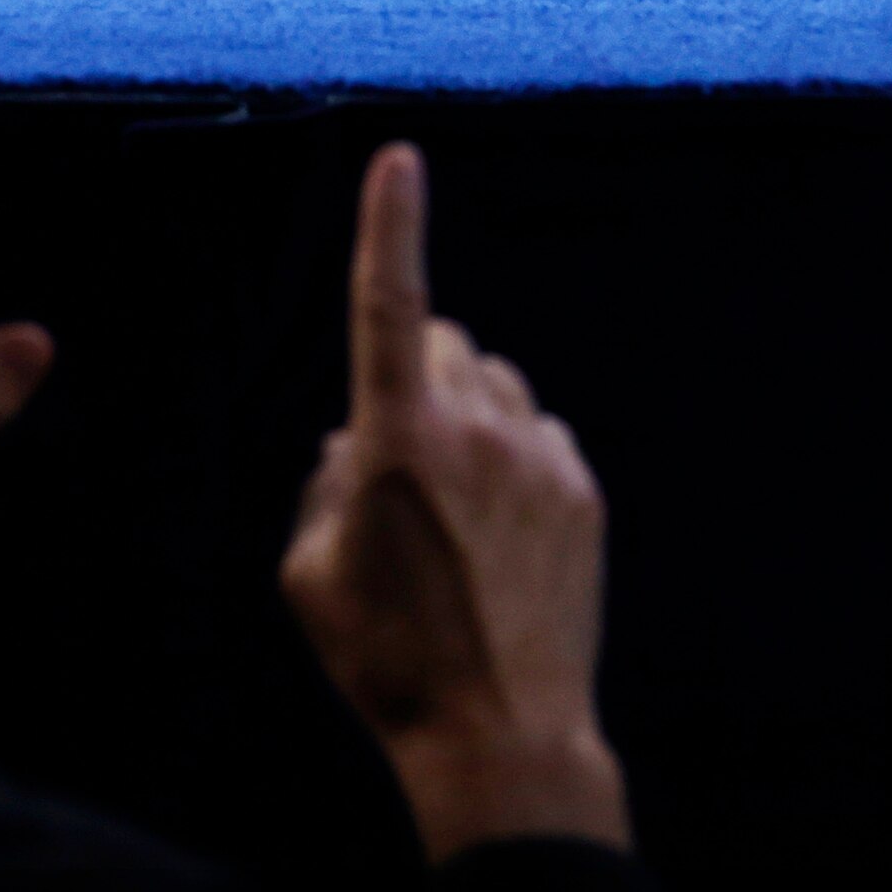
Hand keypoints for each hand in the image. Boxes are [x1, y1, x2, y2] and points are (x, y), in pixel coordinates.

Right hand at [278, 145, 628, 859]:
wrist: (500, 732)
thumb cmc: (388, 659)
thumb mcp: (309, 574)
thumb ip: (323, 483)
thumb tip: (352, 440)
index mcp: (397, 441)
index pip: (387, 305)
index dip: (391, 226)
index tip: (399, 159)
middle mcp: (475, 429)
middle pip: (444, 343)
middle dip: (415, 371)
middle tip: (399, 457)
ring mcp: (539, 457)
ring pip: (496, 386)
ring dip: (467, 413)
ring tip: (450, 508)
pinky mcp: (582, 490)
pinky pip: (539, 435)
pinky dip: (512, 459)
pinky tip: (499, 535)